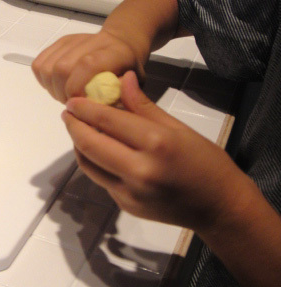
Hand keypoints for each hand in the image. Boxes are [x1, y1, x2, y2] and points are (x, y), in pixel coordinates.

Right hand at [32, 31, 145, 103]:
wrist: (122, 41)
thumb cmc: (128, 69)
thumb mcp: (135, 86)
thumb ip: (122, 98)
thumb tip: (102, 112)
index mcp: (115, 53)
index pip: (87, 65)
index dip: (77, 87)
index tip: (79, 105)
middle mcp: (92, 42)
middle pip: (61, 68)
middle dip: (62, 93)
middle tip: (73, 104)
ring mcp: (73, 40)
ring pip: (47, 67)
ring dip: (52, 88)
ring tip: (66, 95)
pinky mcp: (60, 42)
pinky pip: (39, 64)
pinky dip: (44, 80)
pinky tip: (58, 85)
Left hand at [61, 70, 251, 232]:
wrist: (220, 207)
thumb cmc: (206, 161)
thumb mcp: (178, 128)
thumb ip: (144, 106)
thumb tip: (122, 79)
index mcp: (156, 143)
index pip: (109, 121)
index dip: (85, 108)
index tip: (72, 100)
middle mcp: (139, 170)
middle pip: (90, 144)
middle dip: (74, 126)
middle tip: (67, 113)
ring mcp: (130, 192)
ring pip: (89, 164)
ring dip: (78, 145)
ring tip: (77, 129)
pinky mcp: (126, 206)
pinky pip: (101, 179)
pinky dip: (94, 162)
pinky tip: (96, 149)